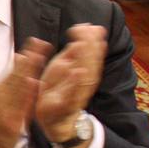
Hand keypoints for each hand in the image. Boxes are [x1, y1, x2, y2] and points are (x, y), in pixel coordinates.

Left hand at [35, 25, 105, 146]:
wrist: (55, 120)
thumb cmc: (59, 90)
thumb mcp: (63, 67)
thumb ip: (73, 51)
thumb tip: (85, 29)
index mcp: (83, 73)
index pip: (90, 55)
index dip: (92, 41)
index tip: (92, 26)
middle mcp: (83, 83)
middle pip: (90, 63)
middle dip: (91, 47)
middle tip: (91, 31)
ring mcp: (75, 94)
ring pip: (85, 77)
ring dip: (87, 60)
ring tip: (85, 44)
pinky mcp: (64, 105)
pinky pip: (72, 94)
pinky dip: (75, 83)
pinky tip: (77, 70)